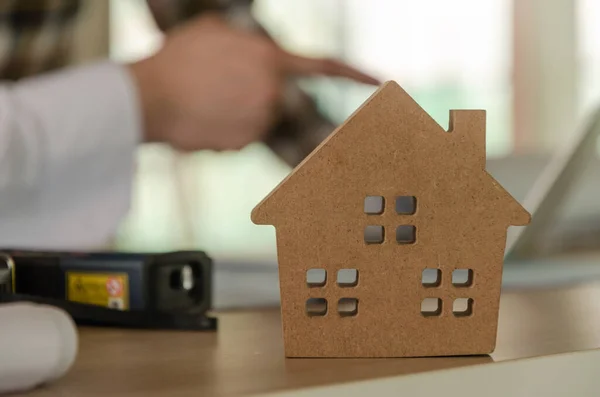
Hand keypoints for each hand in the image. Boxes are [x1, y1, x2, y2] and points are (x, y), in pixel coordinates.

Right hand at [128, 13, 378, 151]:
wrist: (149, 98)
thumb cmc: (176, 59)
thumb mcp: (212, 31)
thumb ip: (243, 42)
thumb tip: (249, 53)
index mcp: (271, 61)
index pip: (323, 66)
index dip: (353, 72)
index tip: (379, 80)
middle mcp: (272, 93)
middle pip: (274, 98)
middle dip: (249, 95)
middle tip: (214, 88)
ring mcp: (259, 122)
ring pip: (255, 119)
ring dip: (233, 113)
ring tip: (201, 101)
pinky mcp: (243, 145)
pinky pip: (238, 137)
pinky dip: (222, 131)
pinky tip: (200, 119)